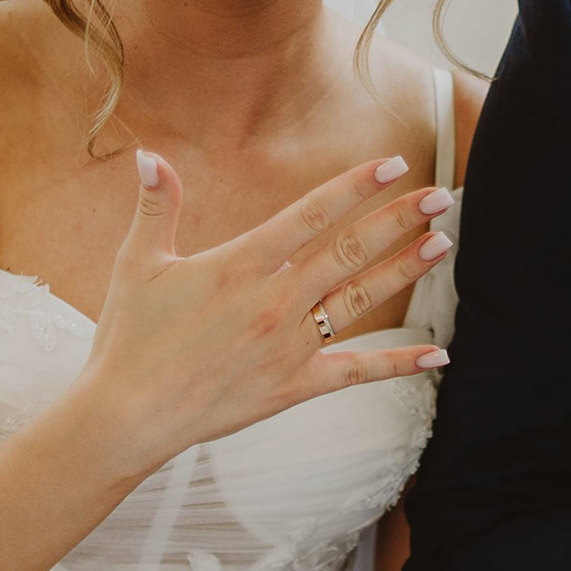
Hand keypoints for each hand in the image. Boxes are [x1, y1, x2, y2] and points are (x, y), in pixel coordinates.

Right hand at [74, 149, 452, 476]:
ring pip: (360, 301)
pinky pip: (356, 373)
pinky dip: (399, 365)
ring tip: (442, 246)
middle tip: (440, 198)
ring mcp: (288, 347)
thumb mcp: (137, 264)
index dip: (354, 186)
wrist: (128, 416)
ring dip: (404, 272)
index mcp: (238, 266)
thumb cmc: (129, 339)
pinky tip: (438, 356)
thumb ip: (156, 206)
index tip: (392, 164)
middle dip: (398, 221)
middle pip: (349, 252)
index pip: (310, 214)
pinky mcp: (294, 386)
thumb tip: (150, 154)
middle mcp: (273, 302)